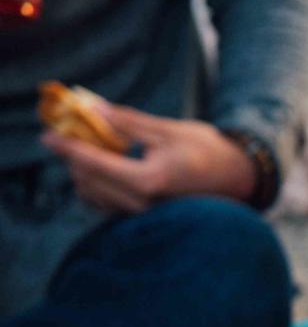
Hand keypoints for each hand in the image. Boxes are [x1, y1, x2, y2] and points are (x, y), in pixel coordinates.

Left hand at [42, 104, 255, 212]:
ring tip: (91, 151)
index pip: (94, 163)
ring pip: (95, 197)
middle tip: (71, 136)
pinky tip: (107, 170)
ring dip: (85, 173)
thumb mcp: (168, 129)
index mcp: (149, 180)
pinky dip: (99, 187)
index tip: (48, 135)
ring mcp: (145, 216)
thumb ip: (127, 121)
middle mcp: (143, 204)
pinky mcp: (147, 219)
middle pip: (89, 182)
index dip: (67, 146)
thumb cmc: (209, 150)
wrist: (240, 178)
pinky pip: (108, 206)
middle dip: (75, 158)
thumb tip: (91, 108)